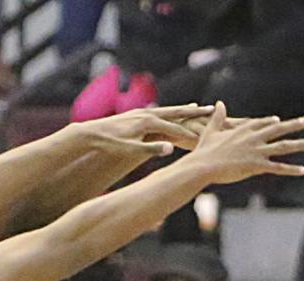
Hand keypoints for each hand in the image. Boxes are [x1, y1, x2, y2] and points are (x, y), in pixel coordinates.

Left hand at [75, 105, 216, 157]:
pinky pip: (159, 112)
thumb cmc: (110, 144)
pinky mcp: (136, 114)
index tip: (207, 136)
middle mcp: (147, 113)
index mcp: (148, 123)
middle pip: (176, 112)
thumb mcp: (131, 150)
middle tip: (212, 110)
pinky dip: (170, 112)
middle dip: (194, 113)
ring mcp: (142, 112)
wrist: (91, 133)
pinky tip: (174, 112)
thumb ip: (151, 149)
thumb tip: (170, 149)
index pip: (175, 128)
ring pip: (168, 110)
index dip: (191, 133)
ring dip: (184, 109)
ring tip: (199, 107)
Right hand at [186, 102, 303, 185]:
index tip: (278, 121)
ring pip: (283, 146)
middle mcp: (254, 138)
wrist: (203, 165)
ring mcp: (257, 151)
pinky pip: (278, 167)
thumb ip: (218, 117)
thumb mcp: (210, 131)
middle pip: (277, 130)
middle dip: (292, 125)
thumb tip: (219, 102)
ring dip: (300, 144)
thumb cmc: (204, 151)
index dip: (270, 123)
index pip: (260, 124)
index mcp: (243, 130)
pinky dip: (291, 169)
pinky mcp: (257, 166)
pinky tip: (303, 170)